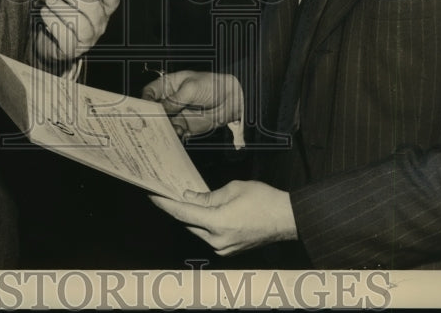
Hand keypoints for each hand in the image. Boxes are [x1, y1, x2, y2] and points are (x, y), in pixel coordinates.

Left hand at [36, 0, 118, 62]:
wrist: (49, 43)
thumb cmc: (62, 17)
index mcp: (102, 11)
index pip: (112, 1)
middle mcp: (98, 26)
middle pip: (94, 9)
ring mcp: (87, 40)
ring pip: (81, 24)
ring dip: (62, 9)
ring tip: (49, 0)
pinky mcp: (72, 50)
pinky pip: (66, 37)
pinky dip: (54, 22)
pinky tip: (46, 13)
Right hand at [141, 70, 241, 138]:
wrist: (231, 99)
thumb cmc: (212, 85)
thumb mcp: (191, 88)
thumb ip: (174, 100)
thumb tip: (160, 109)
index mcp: (168, 85)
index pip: (149, 92)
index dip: (145, 100)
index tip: (145, 109)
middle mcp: (170, 100)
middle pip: (154, 110)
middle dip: (151, 118)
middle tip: (152, 124)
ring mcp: (177, 113)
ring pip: (163, 123)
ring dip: (163, 128)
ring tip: (168, 130)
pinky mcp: (185, 125)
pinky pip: (175, 132)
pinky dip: (174, 134)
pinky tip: (178, 133)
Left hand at [150, 181, 296, 255]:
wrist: (287, 219)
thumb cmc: (264, 200)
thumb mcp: (233, 189)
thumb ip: (208, 196)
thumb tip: (190, 199)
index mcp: (218, 223)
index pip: (183, 214)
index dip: (166, 204)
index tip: (154, 196)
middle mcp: (218, 241)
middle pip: (189, 224)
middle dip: (180, 209)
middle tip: (171, 194)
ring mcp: (224, 249)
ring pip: (199, 231)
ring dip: (194, 218)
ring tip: (189, 201)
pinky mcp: (230, 251)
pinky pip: (210, 237)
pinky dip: (205, 225)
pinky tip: (206, 214)